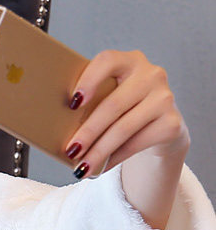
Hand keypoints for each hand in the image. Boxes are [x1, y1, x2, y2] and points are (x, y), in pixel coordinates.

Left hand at [64, 50, 189, 180]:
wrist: (159, 125)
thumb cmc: (123, 109)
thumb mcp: (109, 97)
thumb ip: (91, 102)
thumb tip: (58, 129)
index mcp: (129, 61)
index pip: (108, 61)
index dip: (89, 80)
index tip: (72, 103)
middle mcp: (151, 75)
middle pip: (113, 105)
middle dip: (88, 132)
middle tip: (71, 151)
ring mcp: (164, 98)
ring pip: (124, 128)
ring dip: (99, 152)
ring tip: (82, 168)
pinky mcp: (171, 123)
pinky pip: (136, 144)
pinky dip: (114, 159)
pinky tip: (101, 168)